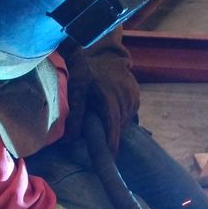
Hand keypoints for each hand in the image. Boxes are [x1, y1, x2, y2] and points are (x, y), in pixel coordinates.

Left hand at [62, 28, 138, 154]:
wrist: (100, 49)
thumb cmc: (85, 70)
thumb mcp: (76, 91)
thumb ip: (75, 116)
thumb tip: (71, 140)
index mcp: (111, 99)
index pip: (114, 129)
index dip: (112, 145)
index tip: (110, 159)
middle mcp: (125, 98)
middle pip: (120, 125)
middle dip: (111, 134)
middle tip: (99, 141)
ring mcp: (133, 94)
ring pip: (126, 119)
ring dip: (116, 124)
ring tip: (104, 123)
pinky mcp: (136, 92)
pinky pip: (131, 110)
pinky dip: (122, 115)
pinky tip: (112, 112)